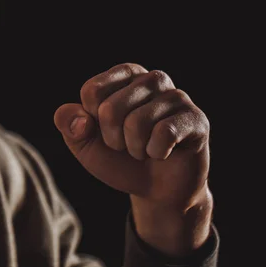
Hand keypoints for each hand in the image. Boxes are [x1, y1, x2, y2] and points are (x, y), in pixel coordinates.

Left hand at [54, 63, 212, 254]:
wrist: (155, 191)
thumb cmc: (119, 160)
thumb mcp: (84, 145)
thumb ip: (69, 125)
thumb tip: (78, 118)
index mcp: (123, 75)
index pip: (92, 91)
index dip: (92, 123)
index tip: (106, 131)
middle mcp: (151, 79)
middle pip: (110, 109)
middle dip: (113, 140)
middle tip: (127, 146)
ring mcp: (176, 97)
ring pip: (137, 123)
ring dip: (135, 148)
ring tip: (145, 149)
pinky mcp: (196, 119)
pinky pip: (164, 134)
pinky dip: (156, 153)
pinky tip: (165, 153)